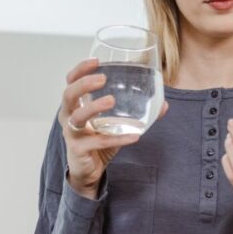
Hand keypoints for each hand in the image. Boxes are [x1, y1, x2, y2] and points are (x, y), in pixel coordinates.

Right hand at [60, 57, 168, 199]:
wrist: (88, 172)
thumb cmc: (98, 142)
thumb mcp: (116, 124)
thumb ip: (136, 112)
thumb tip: (163, 104)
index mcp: (75, 105)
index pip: (71, 81)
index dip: (80, 69)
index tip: (96, 60)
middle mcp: (69, 116)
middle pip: (68, 95)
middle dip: (84, 84)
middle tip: (102, 79)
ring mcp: (71, 134)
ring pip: (77, 117)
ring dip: (94, 106)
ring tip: (111, 100)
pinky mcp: (78, 150)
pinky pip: (97, 142)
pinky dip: (117, 138)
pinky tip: (134, 136)